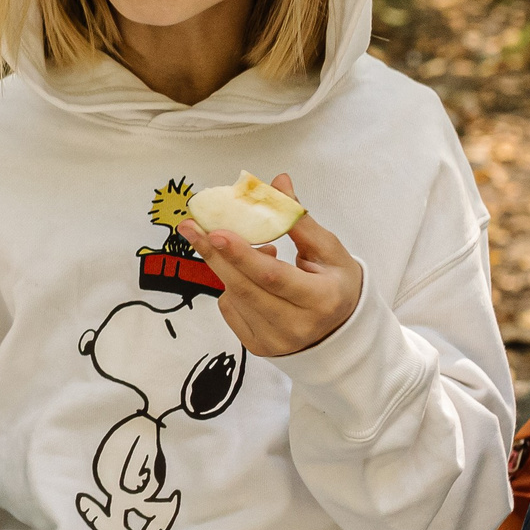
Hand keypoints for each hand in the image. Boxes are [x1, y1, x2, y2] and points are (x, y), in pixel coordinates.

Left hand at [179, 174, 363, 357]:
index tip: (214, 232)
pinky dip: (231, 288)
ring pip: (233, 298)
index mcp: (322, 299)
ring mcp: (275, 341)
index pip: (273, 276)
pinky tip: (247, 278)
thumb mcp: (328, 250)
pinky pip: (229, 310)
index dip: (243, 254)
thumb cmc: (335, 283)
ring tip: (233, 246)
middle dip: (214, 254)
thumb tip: (278, 182)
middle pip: (244, 288)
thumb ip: (299, 219)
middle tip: (189, 227)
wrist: (339, 331)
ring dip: (225, 267)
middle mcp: (297, 326)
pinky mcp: (257, 348)